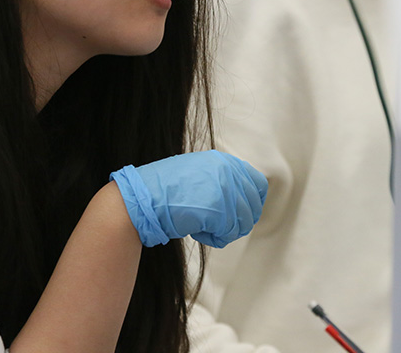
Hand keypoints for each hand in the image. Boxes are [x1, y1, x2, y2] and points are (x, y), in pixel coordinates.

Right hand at [110, 150, 267, 247]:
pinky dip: (217, 238)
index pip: (257, 183)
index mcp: (222, 161)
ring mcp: (223, 187)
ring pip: (244, 221)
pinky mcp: (218, 206)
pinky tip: (199, 233)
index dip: (253, 202)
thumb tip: (242, 199)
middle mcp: (226, 170)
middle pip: (253, 205)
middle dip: (240, 221)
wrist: (143, 200)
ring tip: (206, 230)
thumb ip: (219, 181)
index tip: (242, 216)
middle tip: (221, 228)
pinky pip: (230, 232)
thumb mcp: (196, 174)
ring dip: (227, 231)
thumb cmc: (164, 192)